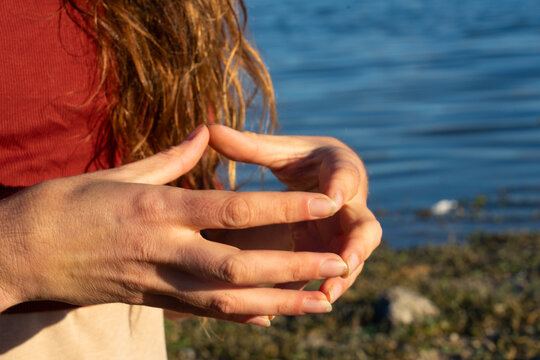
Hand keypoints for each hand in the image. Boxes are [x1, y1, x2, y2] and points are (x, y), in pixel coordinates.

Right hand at [0, 125, 347, 324]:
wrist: (24, 253)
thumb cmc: (70, 204)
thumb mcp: (124, 173)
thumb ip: (174, 156)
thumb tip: (206, 130)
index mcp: (159, 210)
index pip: (234, 209)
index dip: (285, 209)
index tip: (326, 202)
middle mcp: (164, 251)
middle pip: (241, 266)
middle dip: (295, 266)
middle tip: (341, 262)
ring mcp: (160, 284)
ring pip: (231, 302)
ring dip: (281, 303)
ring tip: (323, 301)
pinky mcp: (155, 303)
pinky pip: (207, 314)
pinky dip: (245, 316)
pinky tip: (276, 317)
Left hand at [207, 125, 381, 302]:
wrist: (321, 179)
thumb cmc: (300, 161)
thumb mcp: (280, 152)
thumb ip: (249, 146)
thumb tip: (209, 128)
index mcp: (340, 168)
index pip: (346, 176)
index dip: (342, 187)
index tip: (332, 199)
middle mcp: (351, 203)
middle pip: (365, 226)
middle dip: (358, 245)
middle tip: (346, 260)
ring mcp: (346, 233)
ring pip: (353, 259)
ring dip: (342, 278)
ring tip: (325, 295)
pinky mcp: (335, 252)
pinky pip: (334, 274)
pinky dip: (322, 287)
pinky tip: (300, 305)